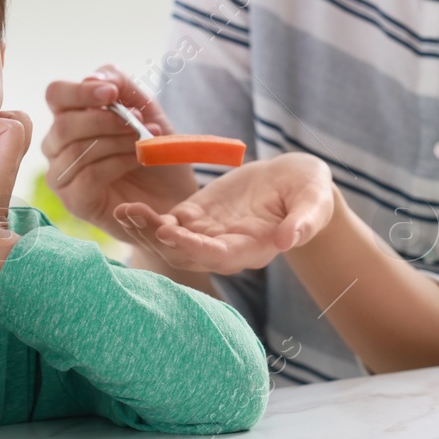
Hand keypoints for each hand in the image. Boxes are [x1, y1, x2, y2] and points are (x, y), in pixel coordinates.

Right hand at [41, 65, 197, 238]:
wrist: (175, 193)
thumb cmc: (155, 149)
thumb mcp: (146, 108)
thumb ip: (121, 85)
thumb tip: (92, 78)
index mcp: (69, 116)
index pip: (56, 95)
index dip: (80, 92)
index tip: (111, 93)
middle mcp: (57, 146)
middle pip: (64, 125)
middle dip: (106, 120)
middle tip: (139, 122)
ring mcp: (62, 176)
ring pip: (77, 150)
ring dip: (117, 141)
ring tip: (145, 141)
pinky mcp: (75, 202)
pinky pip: (88, 176)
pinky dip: (118, 163)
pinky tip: (139, 160)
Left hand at [113, 153, 335, 273]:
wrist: (296, 182)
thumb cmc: (310, 192)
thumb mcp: (314, 202)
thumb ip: (303, 222)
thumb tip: (289, 240)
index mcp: (252, 249)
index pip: (217, 256)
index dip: (190, 247)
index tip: (166, 231)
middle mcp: (225, 249)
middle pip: (185, 254)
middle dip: (156, 238)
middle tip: (132, 216)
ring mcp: (207, 234)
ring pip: (170, 241)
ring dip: (145, 230)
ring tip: (124, 212)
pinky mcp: (196, 217)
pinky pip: (167, 222)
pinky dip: (147, 218)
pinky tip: (127, 208)